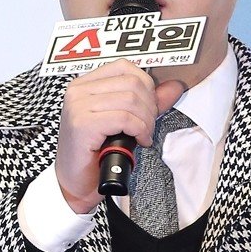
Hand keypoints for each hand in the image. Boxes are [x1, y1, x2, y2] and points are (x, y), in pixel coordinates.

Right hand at [55, 59, 183, 212]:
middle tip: (147, 127)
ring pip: (131, 100)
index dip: (146, 86)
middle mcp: (78, 90)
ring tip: (142, 136)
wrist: (76, 184)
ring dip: (146, 121)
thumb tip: (175, 86)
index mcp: (85, 84)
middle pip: (132, 82)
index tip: (149, 108)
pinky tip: (138, 141)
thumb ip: (148, 102)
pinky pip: (124, 118)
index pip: (125, 67)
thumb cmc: (96, 153)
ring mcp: (78, 106)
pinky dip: (139, 130)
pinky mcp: (82, 124)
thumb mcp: (124, 122)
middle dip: (149, 107)